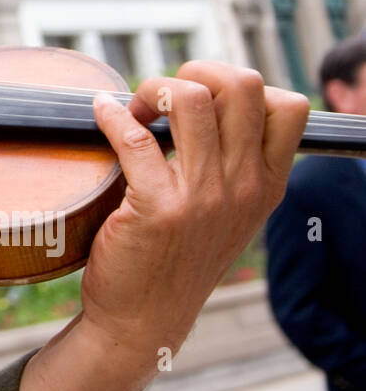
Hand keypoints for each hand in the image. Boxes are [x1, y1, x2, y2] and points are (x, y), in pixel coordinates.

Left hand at [19, 61, 307, 390]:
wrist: (144, 319)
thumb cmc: (177, 258)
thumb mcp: (227, 213)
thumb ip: (231, 164)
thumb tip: (203, 96)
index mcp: (267, 185)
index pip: (289, 106)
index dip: (241, 84)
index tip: (202, 97)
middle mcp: (243, 188)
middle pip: (243, 86)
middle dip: (197, 71)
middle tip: (163, 94)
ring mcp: (203, 199)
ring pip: (190, 99)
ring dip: (152, 89)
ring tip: (135, 110)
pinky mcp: (157, 208)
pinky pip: (133, 137)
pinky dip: (110, 114)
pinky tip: (100, 113)